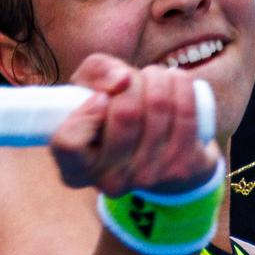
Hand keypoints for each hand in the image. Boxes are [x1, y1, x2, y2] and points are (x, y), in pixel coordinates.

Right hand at [49, 54, 220, 197]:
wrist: (163, 150)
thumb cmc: (115, 114)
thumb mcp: (91, 90)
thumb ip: (95, 72)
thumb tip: (123, 80)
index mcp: (76, 169)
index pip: (69, 143)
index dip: (85, 112)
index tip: (99, 99)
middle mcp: (110, 181)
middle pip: (125, 113)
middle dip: (131, 81)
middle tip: (131, 79)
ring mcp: (147, 178)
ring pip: (157, 105)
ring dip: (157, 77)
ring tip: (154, 77)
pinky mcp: (180, 168)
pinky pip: (185, 112)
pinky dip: (181, 84)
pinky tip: (175, 79)